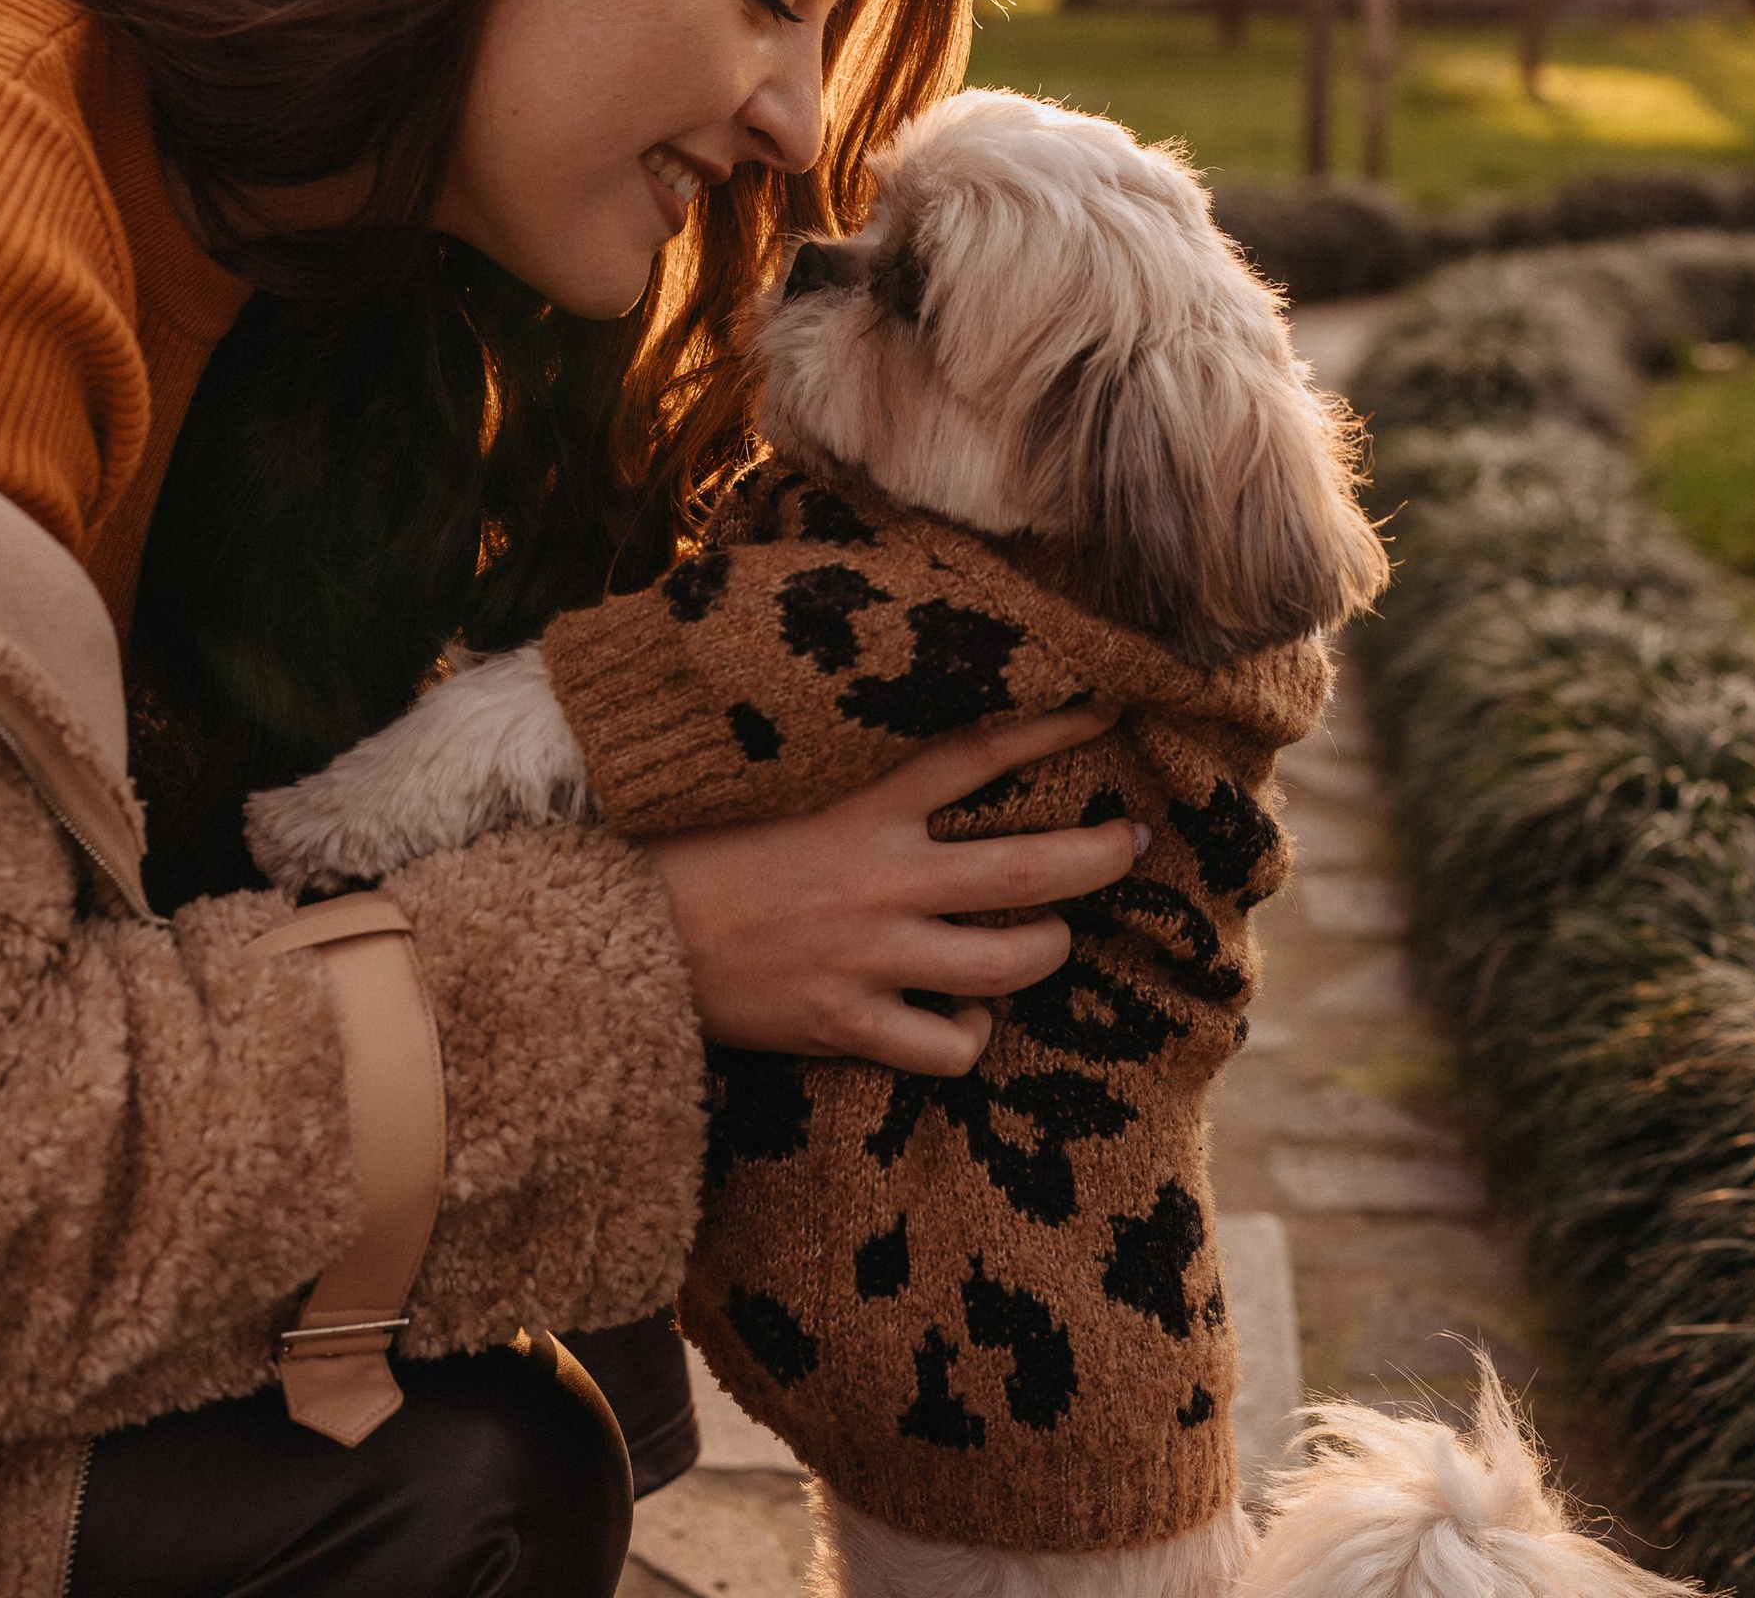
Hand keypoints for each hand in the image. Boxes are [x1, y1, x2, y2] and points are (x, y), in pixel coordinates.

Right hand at [641, 706, 1140, 1078]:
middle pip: (1025, 868)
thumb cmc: (689, 848)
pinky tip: (960, 1019)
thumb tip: (895, 744)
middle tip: (1133, 843)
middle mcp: (881, 879)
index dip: (1049, 728)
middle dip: (1096, 856)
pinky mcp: (845, 1024)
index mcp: (860, 806)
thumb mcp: (771, 788)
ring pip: (1005, 964)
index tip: (1104, 708)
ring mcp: (870, 958)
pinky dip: (966, 1036)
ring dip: (1045, 950)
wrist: (621, 934)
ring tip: (1052, 938)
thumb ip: (842, 773)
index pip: (977, 753)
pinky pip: (945, 1047)